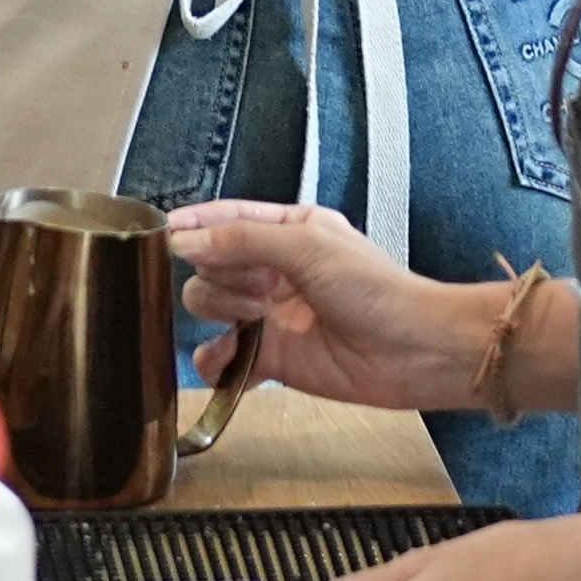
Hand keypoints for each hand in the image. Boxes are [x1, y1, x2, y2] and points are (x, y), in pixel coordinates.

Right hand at [170, 200, 496, 415]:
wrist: (413, 351)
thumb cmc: (377, 290)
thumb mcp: (308, 247)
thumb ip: (242, 241)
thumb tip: (186, 239)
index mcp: (290, 232)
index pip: (227, 220)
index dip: (196, 225)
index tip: (167, 234)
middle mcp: (276, 271)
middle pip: (211, 265)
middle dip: (221, 273)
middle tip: (256, 286)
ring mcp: (271, 316)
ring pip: (211, 308)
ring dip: (221, 312)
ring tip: (255, 318)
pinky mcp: (272, 360)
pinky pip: (223, 359)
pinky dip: (217, 360)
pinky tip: (231, 358)